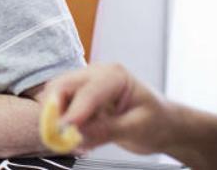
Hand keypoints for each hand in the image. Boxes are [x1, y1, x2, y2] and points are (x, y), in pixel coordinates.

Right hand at [42, 63, 177, 154]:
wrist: (162, 124)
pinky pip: (59, 108)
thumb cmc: (157, 121)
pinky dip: (60, 124)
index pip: (87, 92)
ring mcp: (84, 85)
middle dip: (54, 112)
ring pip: (54, 97)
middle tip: (56, 138)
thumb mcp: (137, 128)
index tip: (62, 131)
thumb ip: (107, 130)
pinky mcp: (78, 99)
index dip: (73, 113)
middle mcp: (95, 75)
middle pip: (60, 86)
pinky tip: (76, 138)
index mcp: (114, 76)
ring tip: (71, 142)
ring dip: (55, 119)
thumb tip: (78, 135)